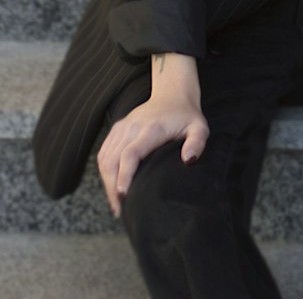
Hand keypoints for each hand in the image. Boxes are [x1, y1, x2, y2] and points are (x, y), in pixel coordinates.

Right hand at [97, 79, 208, 216]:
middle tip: (121, 209)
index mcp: (152, 128)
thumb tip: (189, 160)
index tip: (123, 196)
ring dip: (107, 182)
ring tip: (116, 203)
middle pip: (112, 160)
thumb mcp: (199, 127)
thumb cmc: (186, 115)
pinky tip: (112, 186)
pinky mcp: (117, 128)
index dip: (124, 176)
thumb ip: (197, 143)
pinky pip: (104, 153)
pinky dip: (104, 172)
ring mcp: (123, 127)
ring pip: (105, 158)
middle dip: (113, 187)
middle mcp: (133, 126)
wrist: (172, 93)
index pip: (131, 154)